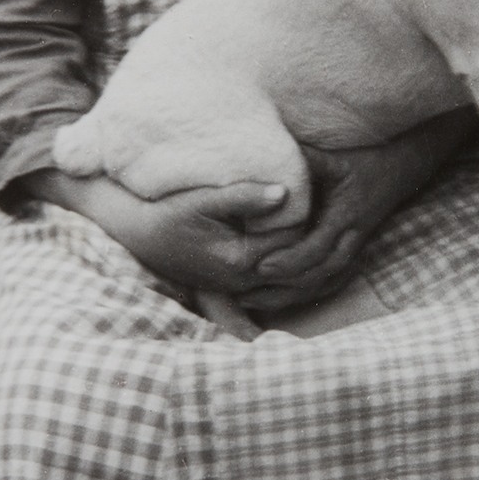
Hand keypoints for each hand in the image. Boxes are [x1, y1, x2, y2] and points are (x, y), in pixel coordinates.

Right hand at [25, 168, 303, 295]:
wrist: (138, 235)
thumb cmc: (169, 212)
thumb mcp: (204, 199)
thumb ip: (244, 195)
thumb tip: (285, 192)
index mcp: (238, 258)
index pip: (291, 240)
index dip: (309, 218)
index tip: (325, 194)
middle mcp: (241, 279)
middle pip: (294, 263)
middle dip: (315, 243)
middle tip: (340, 216)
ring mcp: (237, 287)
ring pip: (287, 278)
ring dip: (306, 260)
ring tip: (329, 233)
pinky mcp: (233, 286)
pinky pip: (274, 284)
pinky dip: (290, 269)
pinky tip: (303, 251)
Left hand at [240, 110, 476, 310]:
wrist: (401, 169)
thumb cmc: (363, 160)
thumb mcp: (333, 158)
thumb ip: (303, 159)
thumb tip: (267, 155)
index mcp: (346, 215)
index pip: (318, 246)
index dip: (291, 260)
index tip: (261, 266)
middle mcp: (352, 237)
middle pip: (320, 273)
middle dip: (284, 286)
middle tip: (247, 291)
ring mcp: (354, 248)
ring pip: (325, 282)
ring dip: (291, 295)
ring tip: (254, 302)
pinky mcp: (352, 252)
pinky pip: (331, 282)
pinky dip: (307, 294)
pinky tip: (280, 300)